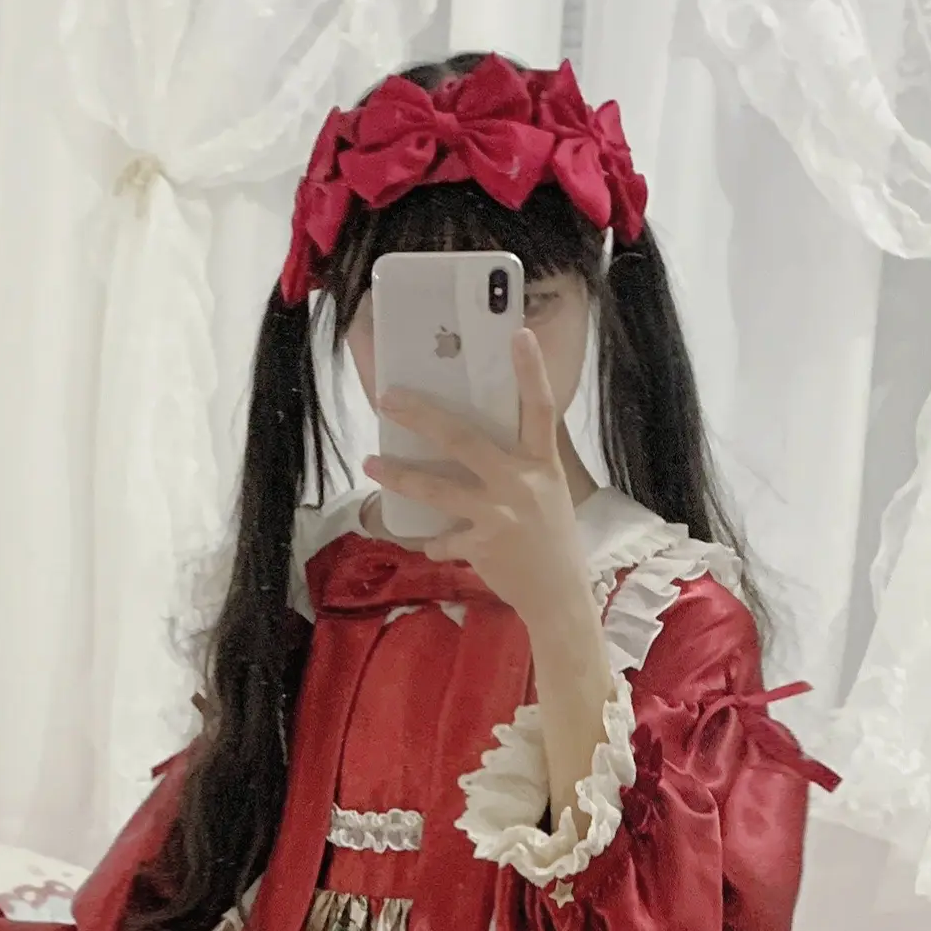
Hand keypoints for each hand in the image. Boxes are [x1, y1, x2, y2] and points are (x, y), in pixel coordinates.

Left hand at [363, 330, 596, 635]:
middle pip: (464, 439)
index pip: (540, 408)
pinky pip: (442, 538)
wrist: (560, 597)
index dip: (531, 371)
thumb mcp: (547, 493)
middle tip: (389, 398)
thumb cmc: (552, 540)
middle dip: (421, 417)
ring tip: (370, 462)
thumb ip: (519, 466)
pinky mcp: (481, 545)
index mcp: (542, 464)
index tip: (518, 333)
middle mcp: (520, 483)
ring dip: (399, 475)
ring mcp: (499, 514)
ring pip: (437, 488)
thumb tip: (479, 444)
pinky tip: (432, 543)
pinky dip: (435, 541)